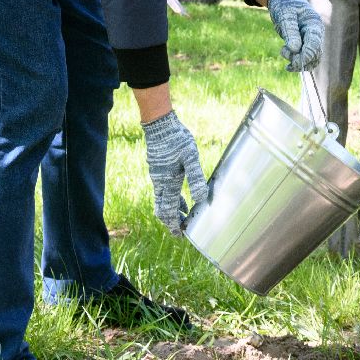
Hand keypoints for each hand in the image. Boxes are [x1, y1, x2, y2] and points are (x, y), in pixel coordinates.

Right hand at [142, 110, 209, 234]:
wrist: (160, 124)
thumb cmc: (177, 139)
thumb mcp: (191, 157)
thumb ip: (196, 177)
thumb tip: (201, 199)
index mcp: (168, 183)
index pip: (168, 212)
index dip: (174, 225)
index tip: (181, 235)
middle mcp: (160, 182)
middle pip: (162, 210)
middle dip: (172, 221)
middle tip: (182, 230)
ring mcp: (158, 176)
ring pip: (163, 201)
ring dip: (173, 210)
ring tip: (186, 217)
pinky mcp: (158, 170)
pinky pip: (164, 191)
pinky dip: (172, 199)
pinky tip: (183, 198)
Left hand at [267, 0, 323, 70]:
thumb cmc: (284, 4)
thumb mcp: (285, 15)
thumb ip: (291, 31)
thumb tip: (295, 49)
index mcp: (314, 24)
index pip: (314, 44)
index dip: (306, 55)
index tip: (294, 62)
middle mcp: (315, 32)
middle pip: (315, 54)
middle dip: (301, 60)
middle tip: (287, 62)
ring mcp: (310, 38)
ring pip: (311, 58)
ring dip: (298, 61)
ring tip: (284, 52)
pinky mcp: (304, 42)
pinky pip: (305, 57)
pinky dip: (297, 61)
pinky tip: (288, 64)